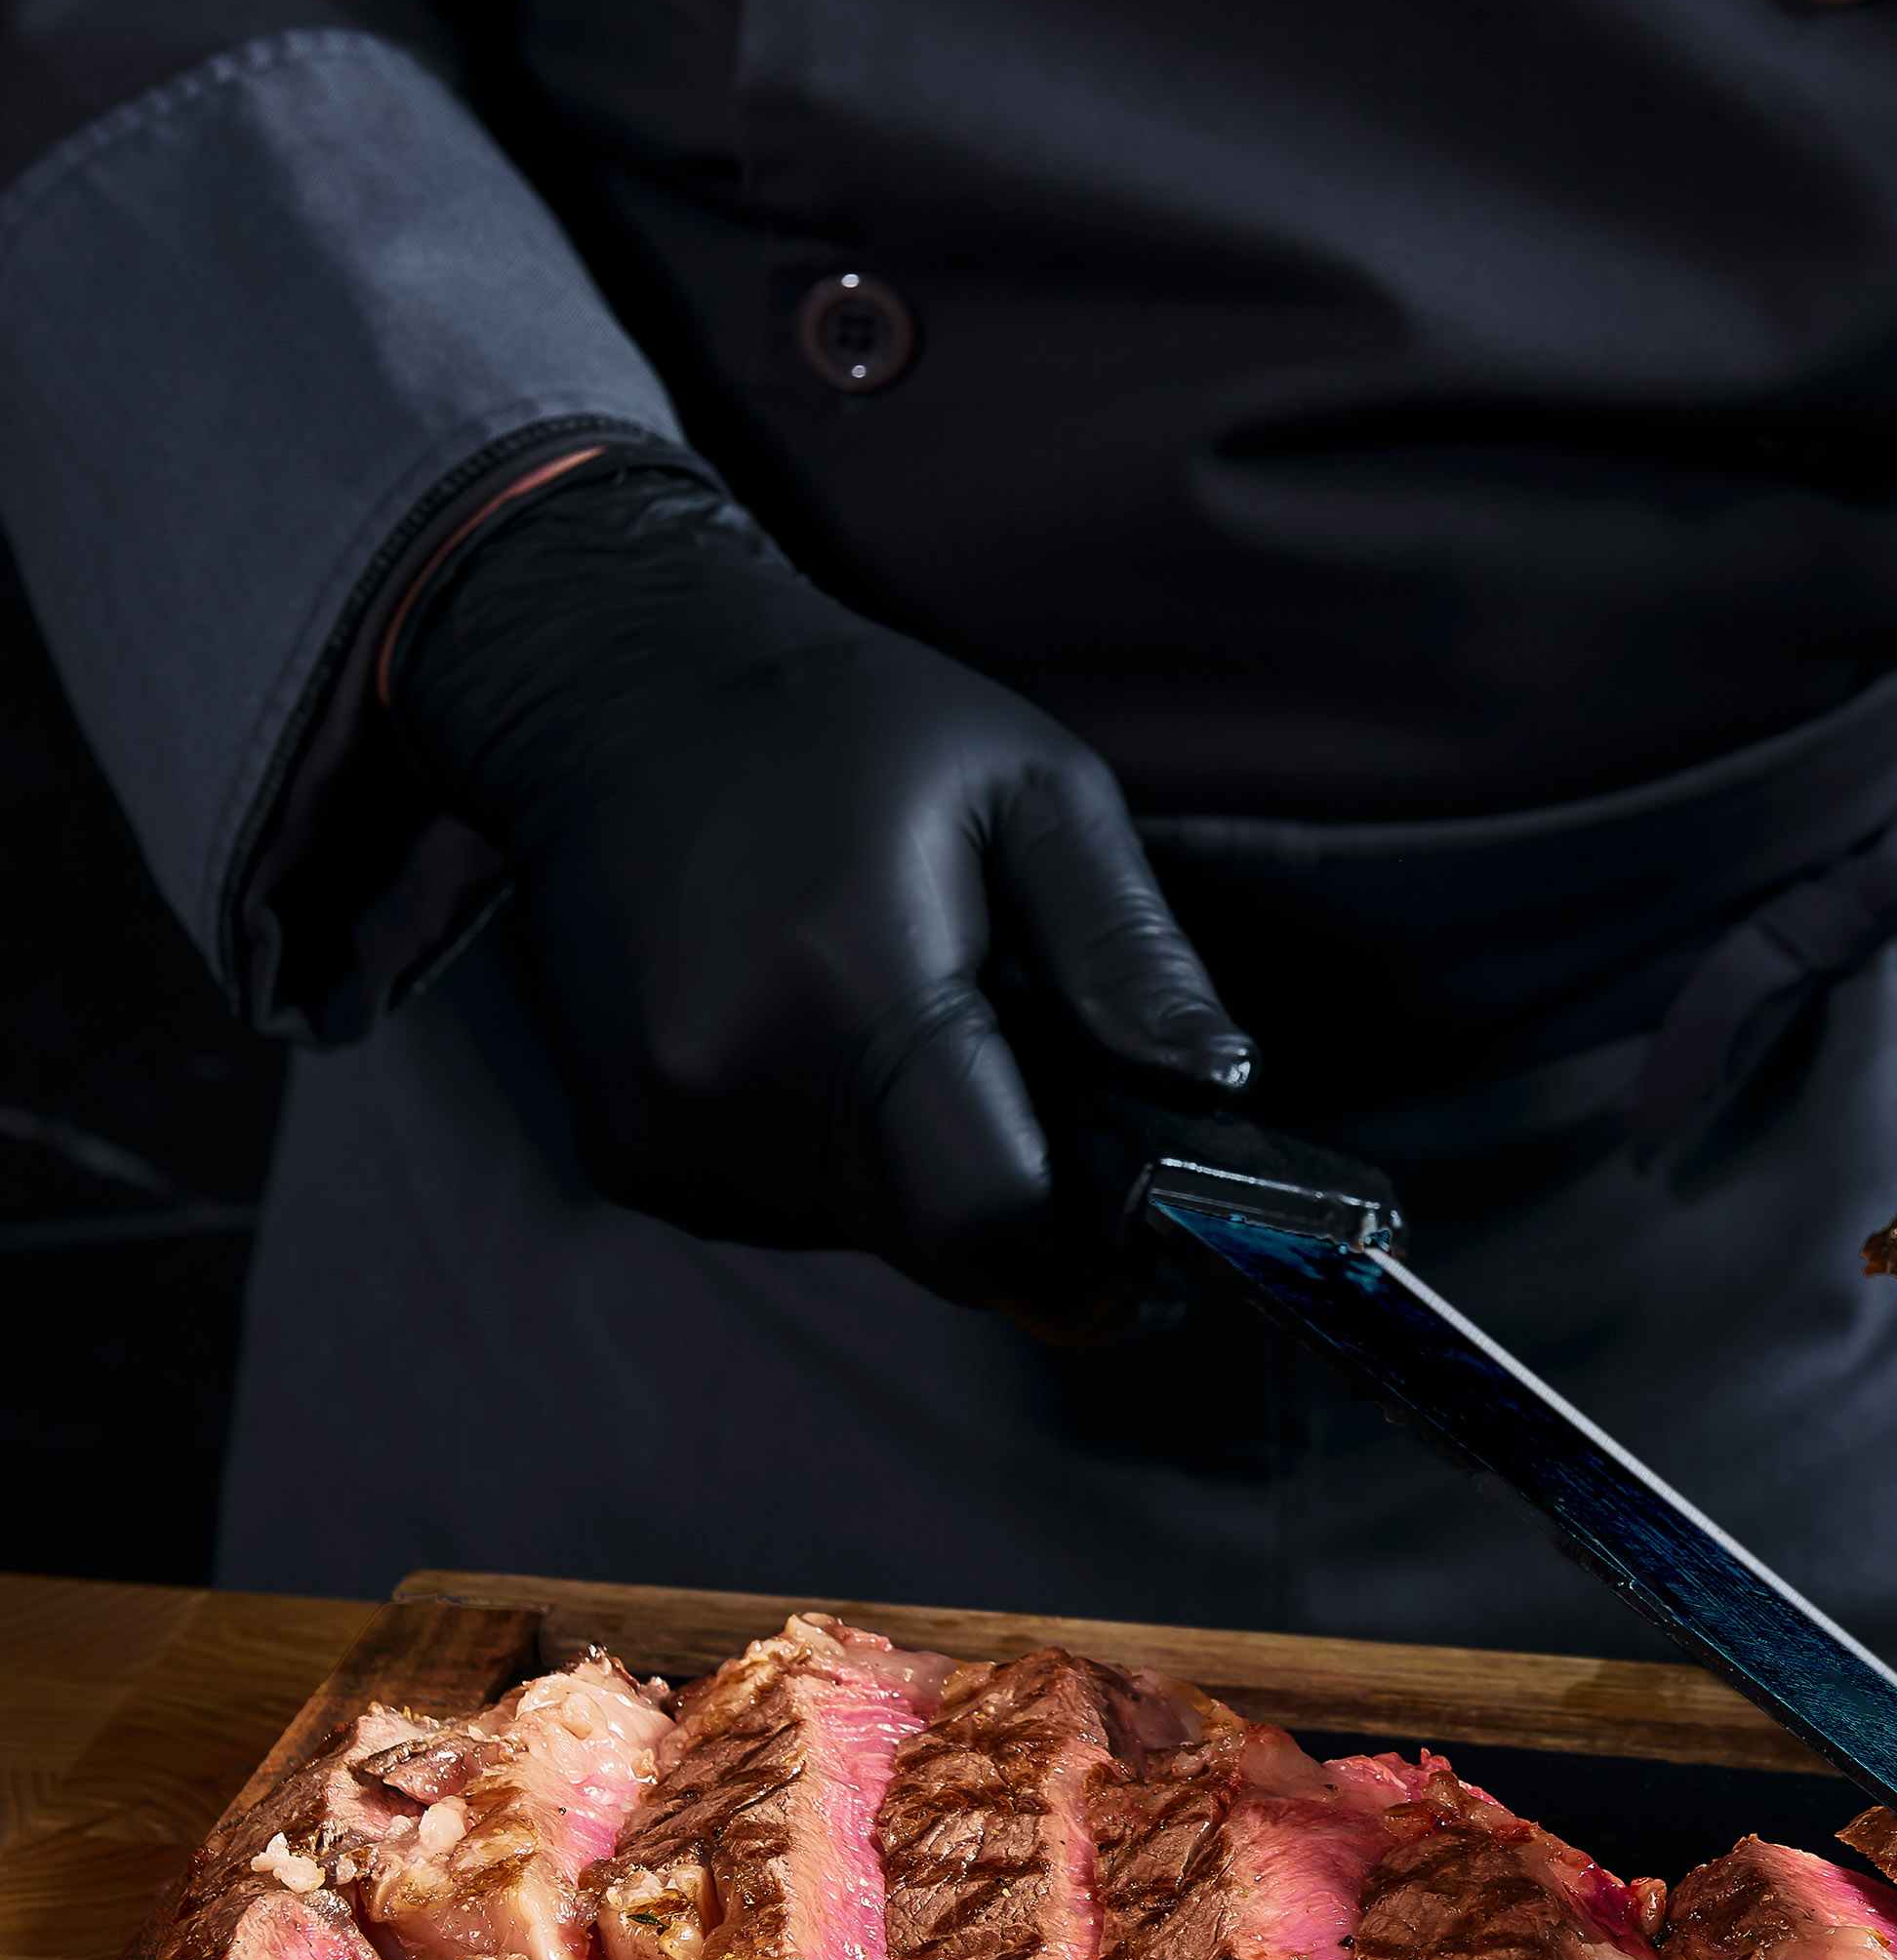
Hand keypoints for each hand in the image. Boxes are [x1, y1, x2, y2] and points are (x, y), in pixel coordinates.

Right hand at [387, 456, 1249, 1324]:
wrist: (614, 691)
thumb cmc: (848, 725)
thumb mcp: (1030, 786)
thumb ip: (1126, 949)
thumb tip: (1218, 1088)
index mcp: (850, 988)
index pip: (989, 1222)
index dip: (1084, 1267)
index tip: (1147, 1260)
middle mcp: (738, 1086)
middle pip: (937, 1246)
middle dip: (1010, 1196)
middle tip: (1027, 1072)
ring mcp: (667, 1133)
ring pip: (866, 1232)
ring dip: (920, 1171)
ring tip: (902, 1019)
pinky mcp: (629, 1156)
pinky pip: (787, 1208)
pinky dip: (837, 1159)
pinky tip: (818, 1037)